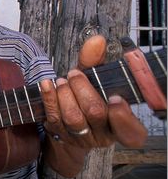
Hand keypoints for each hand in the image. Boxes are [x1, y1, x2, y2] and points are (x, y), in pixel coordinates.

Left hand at [41, 35, 146, 149]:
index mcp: (122, 125)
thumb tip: (97, 40)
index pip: (131, 133)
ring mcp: (80, 138)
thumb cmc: (87, 95)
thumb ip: (96, 61)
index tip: (114, 98)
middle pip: (95, 114)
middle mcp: (104, 135)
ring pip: (73, 118)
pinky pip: (53, 117)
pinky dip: (49, 98)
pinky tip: (47, 84)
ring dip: (65, 94)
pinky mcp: (60, 135)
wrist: (66, 117)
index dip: (123, 117)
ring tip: (62, 81)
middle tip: (74, 75)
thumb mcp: (95, 78)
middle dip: (83, 89)